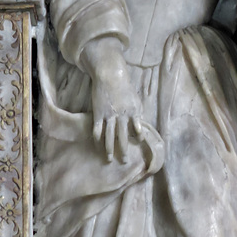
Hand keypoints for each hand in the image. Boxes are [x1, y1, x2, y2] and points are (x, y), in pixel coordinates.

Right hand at [81, 38, 142, 162]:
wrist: (110, 75)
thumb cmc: (124, 87)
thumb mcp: (135, 99)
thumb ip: (137, 112)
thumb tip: (140, 126)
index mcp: (133, 111)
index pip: (137, 129)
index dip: (138, 138)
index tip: (138, 145)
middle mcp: (121, 115)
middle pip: (122, 137)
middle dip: (123, 150)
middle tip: (124, 161)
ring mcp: (109, 115)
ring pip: (109, 136)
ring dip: (109, 149)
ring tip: (109, 159)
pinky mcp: (98, 114)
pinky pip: (97, 130)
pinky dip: (97, 139)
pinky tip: (97, 146)